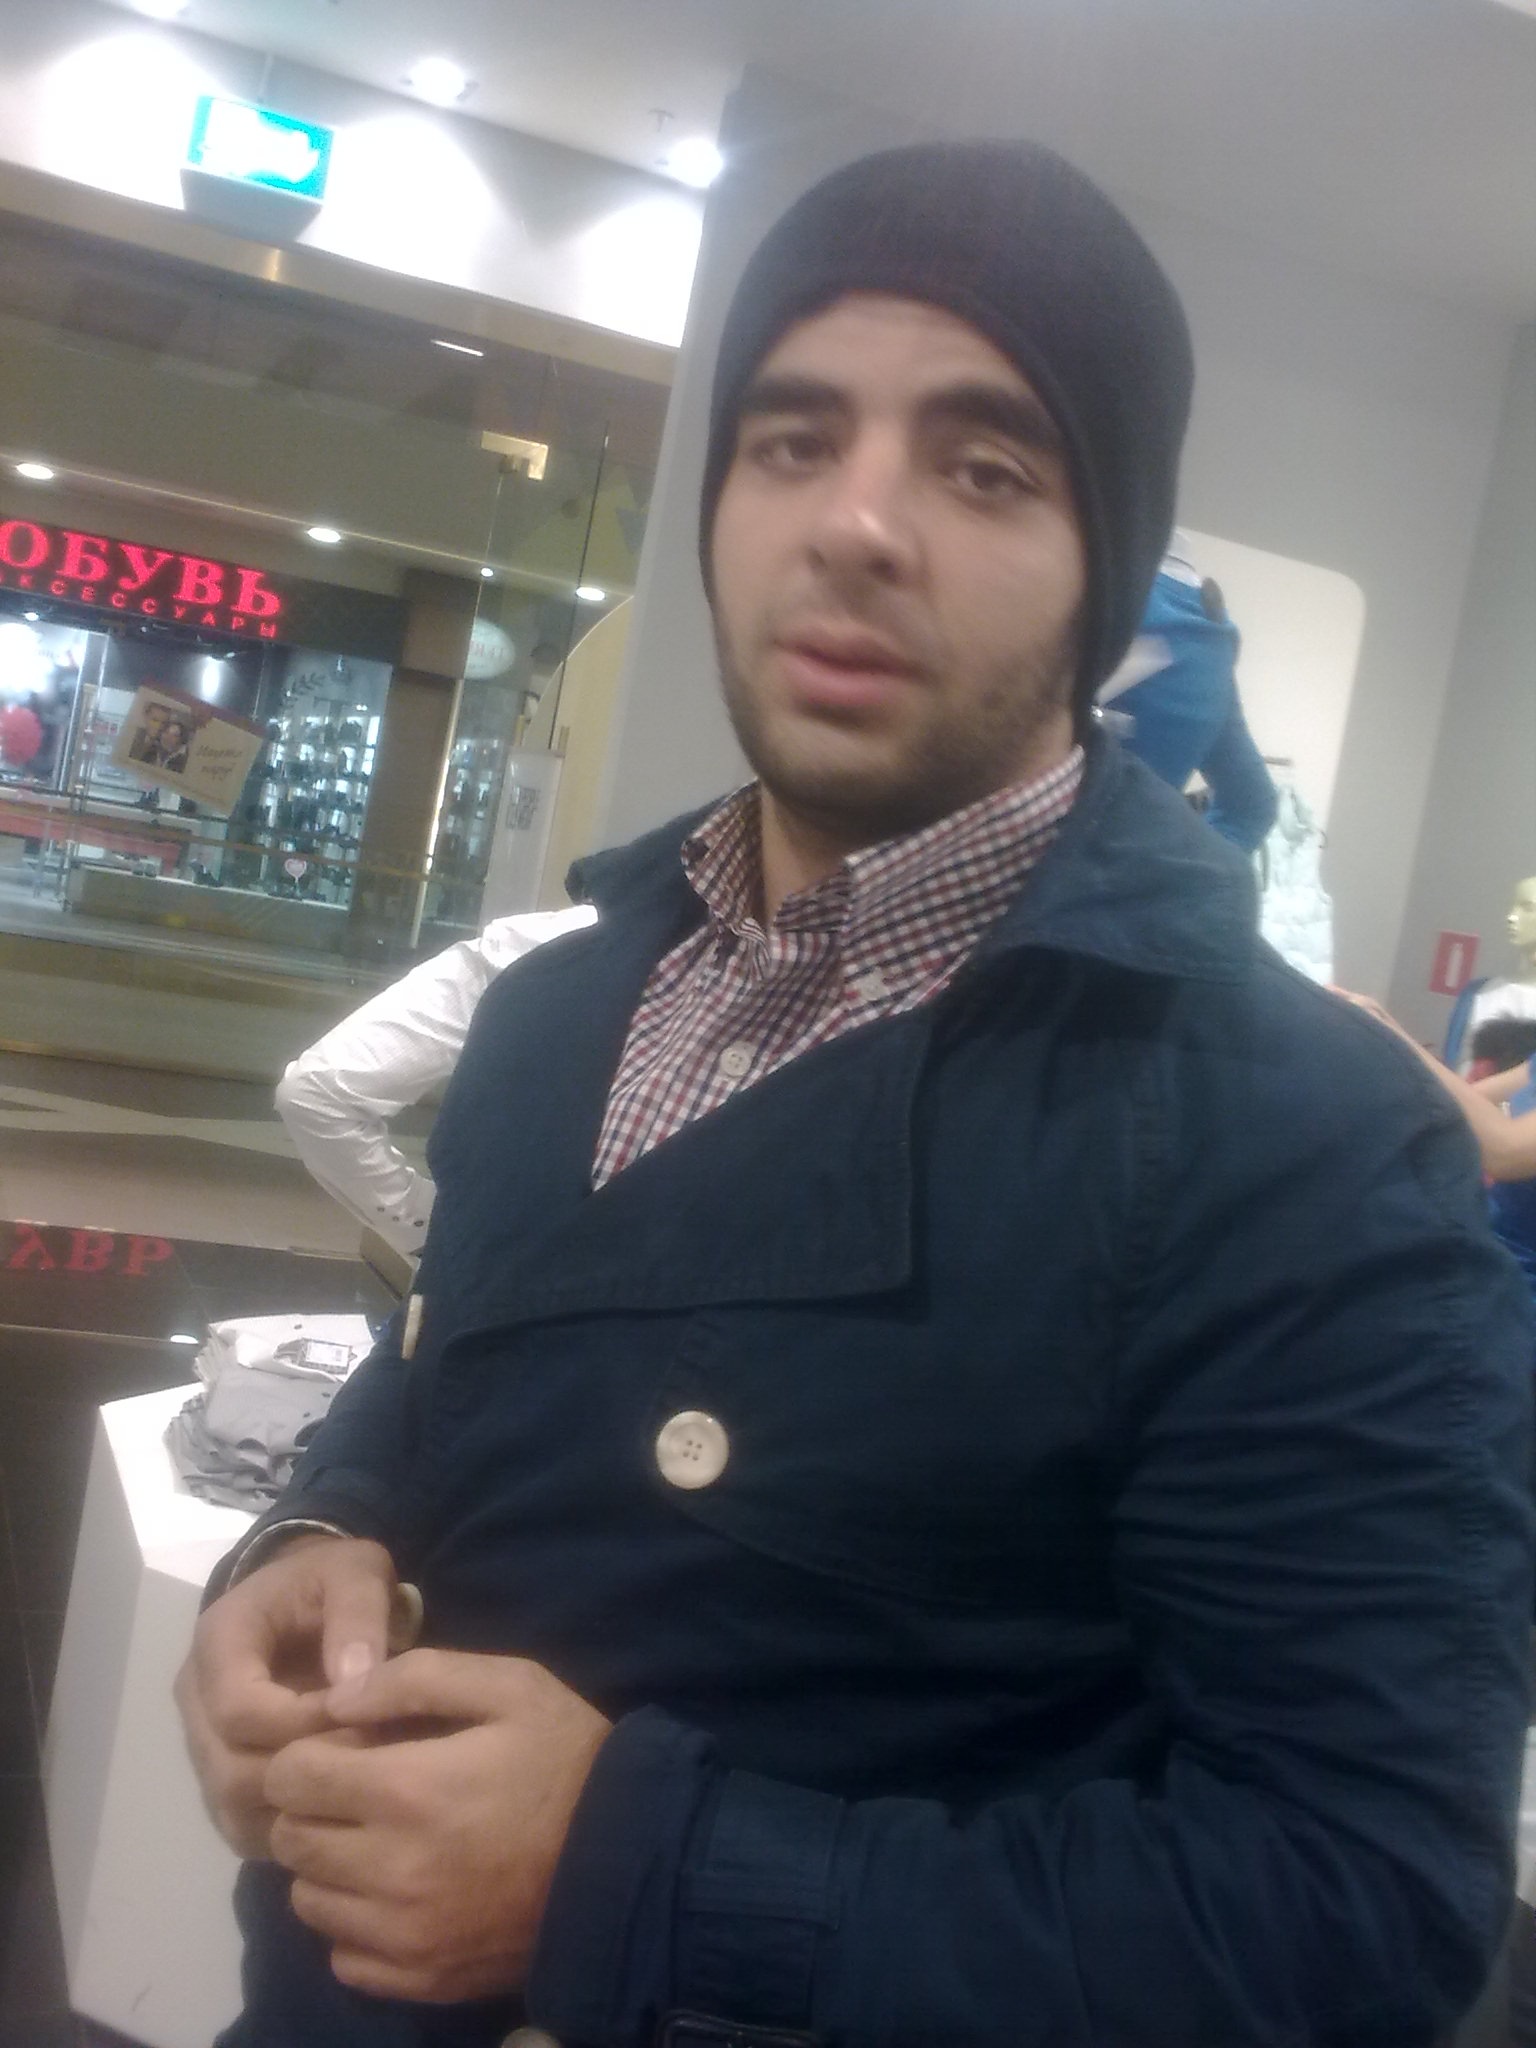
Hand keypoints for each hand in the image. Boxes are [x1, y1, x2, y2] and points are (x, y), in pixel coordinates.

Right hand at [175, 1533, 397, 1859]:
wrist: (306, 1597)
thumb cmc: (331, 1580)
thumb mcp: (355, 1570)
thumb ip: (358, 1613)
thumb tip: (355, 1680)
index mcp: (219, 1642)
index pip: (237, 1709)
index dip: (299, 1724)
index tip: (359, 1716)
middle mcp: (196, 1700)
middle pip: (228, 1770)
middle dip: (302, 1774)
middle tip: (368, 1765)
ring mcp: (204, 1745)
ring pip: (232, 1807)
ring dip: (297, 1808)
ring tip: (359, 1790)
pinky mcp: (223, 1777)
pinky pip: (244, 1825)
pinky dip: (290, 1828)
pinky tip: (341, 1812)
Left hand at [264, 1648, 611, 2002]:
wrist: (632, 1863)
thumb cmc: (568, 1761)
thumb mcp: (509, 1686)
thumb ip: (416, 1678)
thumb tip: (335, 1700)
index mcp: (404, 1790)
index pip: (289, 1776)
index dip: (308, 1753)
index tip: (345, 1748)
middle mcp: (387, 1872)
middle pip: (289, 1840)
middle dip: (313, 1807)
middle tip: (362, 1792)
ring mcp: (403, 1936)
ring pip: (308, 1902)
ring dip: (329, 1867)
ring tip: (380, 1843)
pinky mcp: (421, 1980)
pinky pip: (343, 1958)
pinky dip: (355, 1926)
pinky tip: (398, 1894)